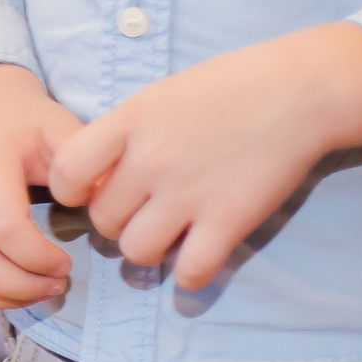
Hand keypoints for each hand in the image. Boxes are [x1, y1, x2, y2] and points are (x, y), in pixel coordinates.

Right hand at [0, 63, 80, 309]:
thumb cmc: (31, 127)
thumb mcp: (65, 132)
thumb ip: (89, 171)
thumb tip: (109, 216)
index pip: (5, 229)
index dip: (40, 259)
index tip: (67, 262)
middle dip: (22, 288)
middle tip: (55, 284)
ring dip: (0, 298)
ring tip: (34, 289)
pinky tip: (2, 290)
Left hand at [48, 23, 361, 290]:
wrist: (295, 92)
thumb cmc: (225, 87)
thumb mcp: (156, 97)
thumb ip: (123, 134)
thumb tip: (98, 175)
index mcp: (127, 123)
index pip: (65, 173)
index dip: (70, 190)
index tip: (90, 190)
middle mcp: (150, 160)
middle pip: (102, 219)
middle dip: (115, 222)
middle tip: (139, 212)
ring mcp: (188, 193)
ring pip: (136, 250)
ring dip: (146, 249)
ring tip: (165, 234)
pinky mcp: (229, 221)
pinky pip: (190, 271)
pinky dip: (189, 274)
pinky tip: (196, 257)